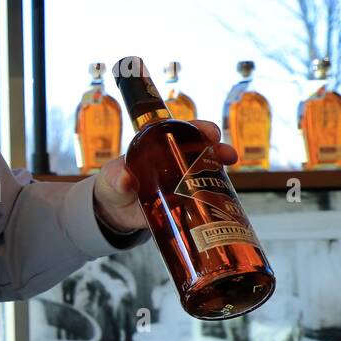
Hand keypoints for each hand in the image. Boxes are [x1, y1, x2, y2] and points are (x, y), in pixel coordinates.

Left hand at [92, 119, 236, 231]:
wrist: (114, 211)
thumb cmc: (113, 184)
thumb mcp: (112, 178)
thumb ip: (117, 177)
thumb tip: (126, 180)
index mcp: (159, 146)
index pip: (183, 131)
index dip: (200, 128)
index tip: (210, 133)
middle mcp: (176, 160)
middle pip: (203, 149)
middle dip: (219, 149)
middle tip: (227, 155)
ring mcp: (183, 180)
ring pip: (208, 171)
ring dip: (222, 171)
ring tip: (229, 173)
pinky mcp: (185, 201)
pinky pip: (205, 196)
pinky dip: (217, 197)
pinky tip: (226, 200)